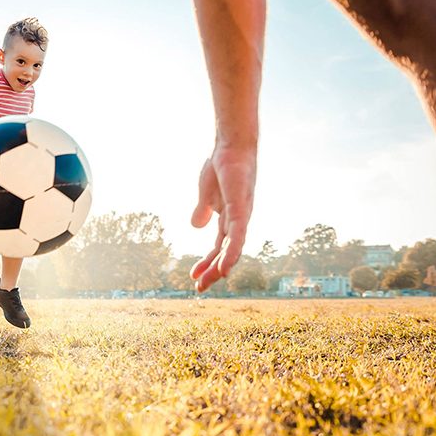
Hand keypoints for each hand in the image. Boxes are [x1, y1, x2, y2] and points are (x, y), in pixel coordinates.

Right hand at [189, 143, 256, 291]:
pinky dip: (232, 253)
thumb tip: (196, 226)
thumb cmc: (220, 167)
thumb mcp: (206, 194)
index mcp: (228, 220)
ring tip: (211, 281)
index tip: (193, 278)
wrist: (231, 146)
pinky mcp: (241, 209)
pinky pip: (237, 236)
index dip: (207, 263)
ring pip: (233, 248)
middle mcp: (238, 222)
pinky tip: (225, 267)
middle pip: (226, 252)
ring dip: (221, 266)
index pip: (218, 248)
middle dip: (212, 271)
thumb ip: (202, 210)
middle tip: (199, 289)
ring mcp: (241, 216)